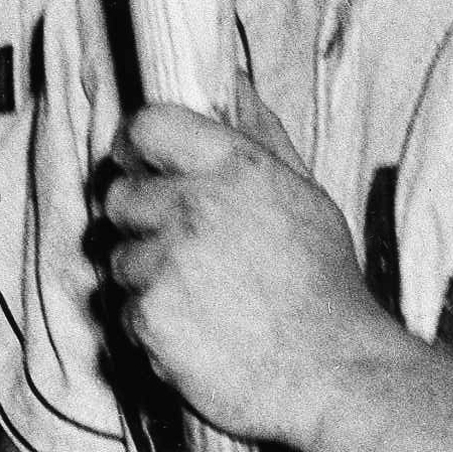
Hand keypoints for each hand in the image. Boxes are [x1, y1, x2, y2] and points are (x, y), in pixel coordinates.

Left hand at [95, 90, 401, 449]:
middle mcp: (194, 207)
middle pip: (119, 195)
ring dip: (146, 276)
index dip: (136, 146)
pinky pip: (123, 308)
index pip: (146, 125)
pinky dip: (150, 322)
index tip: (142, 165)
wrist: (334, 372)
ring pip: (118, 257)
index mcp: (234, 168)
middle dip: (141, 221)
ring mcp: (166, 263)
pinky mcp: (149, 315)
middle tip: (183, 249)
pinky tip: (196, 330)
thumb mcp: (303, 195)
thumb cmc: (323, 285)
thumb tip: (232, 79)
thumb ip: (259, 134)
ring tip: (202, 298)